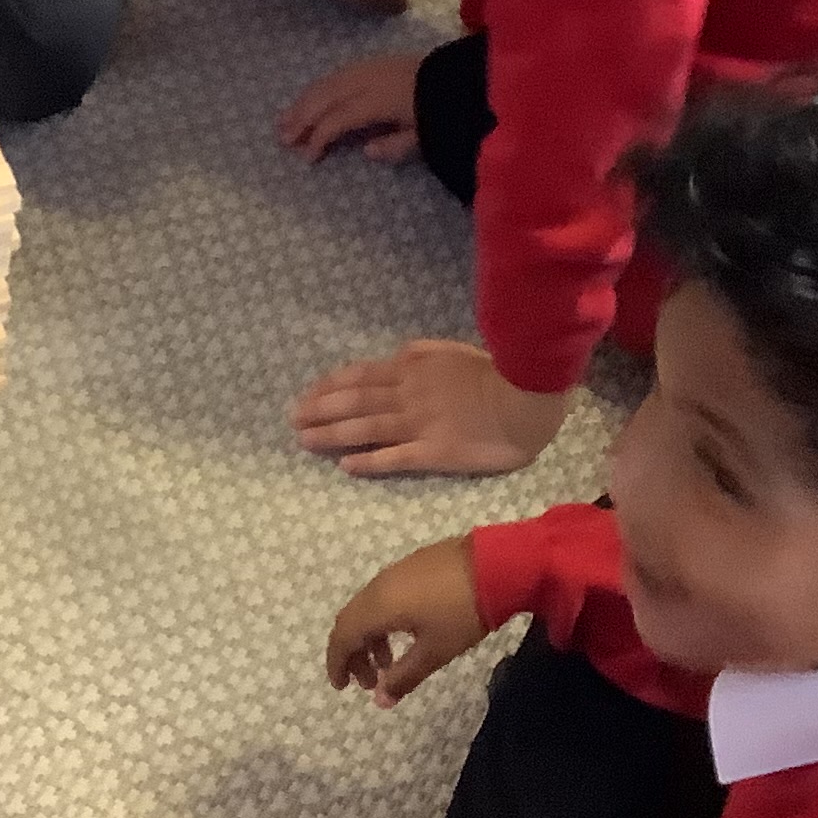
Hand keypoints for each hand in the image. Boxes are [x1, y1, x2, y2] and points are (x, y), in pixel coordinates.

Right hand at [278, 50, 429, 165]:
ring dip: (304, 101)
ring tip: (285, 119)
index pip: (338, 119)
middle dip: (301, 118)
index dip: (319, 137)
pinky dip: (318, 87)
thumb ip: (395, 146)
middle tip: (282, 138)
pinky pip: (336, 74)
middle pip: (325, 98)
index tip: (307, 157)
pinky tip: (310, 99)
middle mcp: (367, 80)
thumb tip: (365, 152)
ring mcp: (368, 68)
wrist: (460, 77)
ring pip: (327, 83)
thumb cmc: (441, 110)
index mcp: (379, 100)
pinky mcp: (372, 63)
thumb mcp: (425, 135)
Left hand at [292, 341, 570, 478]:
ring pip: (364, 428)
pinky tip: (346, 466)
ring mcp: (417, 424)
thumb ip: (421, 353)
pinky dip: (367, 461)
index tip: (307, 395)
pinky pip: (393, 457)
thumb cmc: (495, 372)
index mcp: (411, 368)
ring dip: (331, 434)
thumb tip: (396, 356)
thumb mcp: (452, 350)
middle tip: (293, 419)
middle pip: (353, 402)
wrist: (525, 398)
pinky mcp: (432, 452)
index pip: (359, 376)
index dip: (329, 386)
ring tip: (305, 441)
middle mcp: (406, 395)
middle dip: (319, 410)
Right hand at [324, 534, 486, 707]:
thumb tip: (380, 701)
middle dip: (354, 654)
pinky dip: (384, 621)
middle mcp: (378, 586)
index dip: (337, 663)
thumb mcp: (435, 651)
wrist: (497, 564)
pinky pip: (384, 596)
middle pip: (351, 621)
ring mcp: (396, 572)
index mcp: (377, 607)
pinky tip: (408, 633)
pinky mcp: (413, 565)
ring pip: (368, 608)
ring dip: (370, 638)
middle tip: (368, 682)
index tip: (342, 687)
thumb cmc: (461, 613)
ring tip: (389, 663)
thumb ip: (404, 676)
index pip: (342, 637)